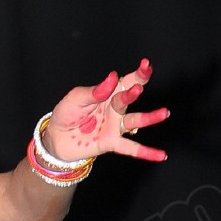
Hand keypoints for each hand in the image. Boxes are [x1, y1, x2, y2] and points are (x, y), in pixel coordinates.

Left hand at [43, 59, 168, 163]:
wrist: (56, 138)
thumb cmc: (67, 114)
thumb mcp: (76, 98)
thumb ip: (94, 91)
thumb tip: (113, 77)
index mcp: (108, 94)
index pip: (126, 82)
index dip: (138, 74)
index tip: (146, 65)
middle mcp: (115, 109)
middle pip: (129, 98)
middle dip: (134, 92)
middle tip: (137, 89)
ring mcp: (114, 126)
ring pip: (135, 120)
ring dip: (149, 118)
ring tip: (163, 113)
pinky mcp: (111, 143)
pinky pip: (130, 148)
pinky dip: (146, 152)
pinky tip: (161, 155)